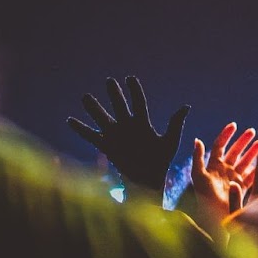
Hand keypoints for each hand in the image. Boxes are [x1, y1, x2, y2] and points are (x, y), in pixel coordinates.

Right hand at [67, 76, 189, 193]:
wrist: (148, 180)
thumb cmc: (161, 161)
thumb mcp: (170, 141)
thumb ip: (175, 123)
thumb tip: (186, 106)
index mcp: (143, 123)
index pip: (138, 102)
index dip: (134, 90)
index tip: (129, 78)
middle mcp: (127, 126)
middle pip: (119, 106)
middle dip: (114, 94)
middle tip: (109, 81)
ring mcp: (116, 136)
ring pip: (103, 118)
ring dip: (94, 108)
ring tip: (85, 97)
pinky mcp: (107, 146)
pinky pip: (91, 136)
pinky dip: (80, 129)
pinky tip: (70, 120)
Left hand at [191, 123, 257, 219]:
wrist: (213, 220)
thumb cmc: (204, 198)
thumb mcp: (198, 177)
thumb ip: (197, 158)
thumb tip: (197, 140)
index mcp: (213, 166)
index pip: (219, 146)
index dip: (226, 135)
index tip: (235, 125)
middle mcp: (223, 171)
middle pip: (234, 152)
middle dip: (243, 141)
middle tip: (252, 131)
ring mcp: (233, 179)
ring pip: (245, 162)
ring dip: (252, 152)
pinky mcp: (241, 188)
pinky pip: (251, 174)